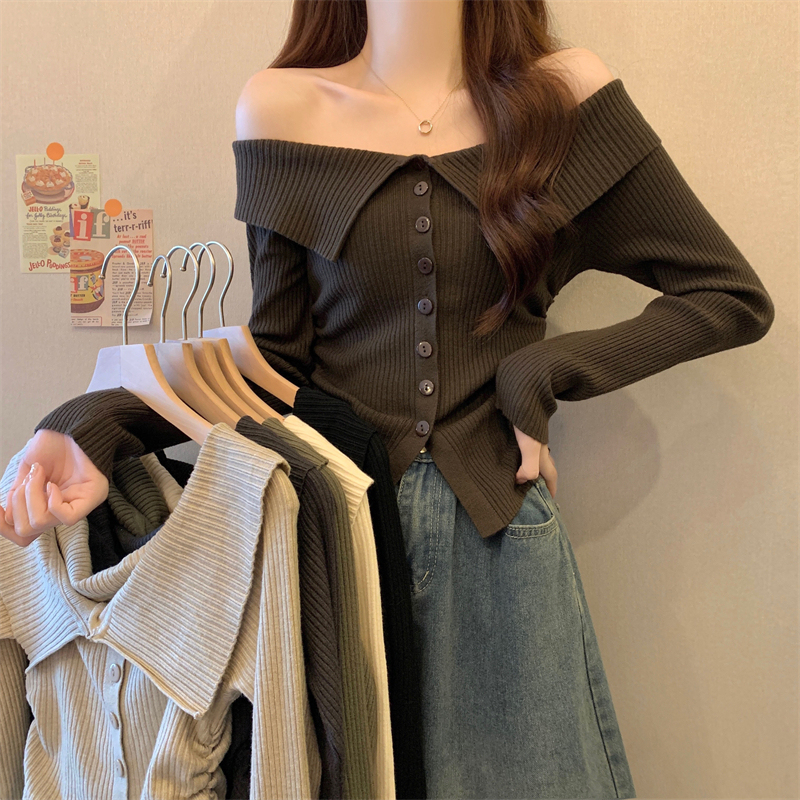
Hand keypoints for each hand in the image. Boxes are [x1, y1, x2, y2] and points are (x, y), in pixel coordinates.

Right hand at [0, 430, 108, 547]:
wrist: (70, 424)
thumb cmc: (52, 445)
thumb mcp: (26, 472)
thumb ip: (17, 495)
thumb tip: (8, 517)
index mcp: (46, 506)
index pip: (23, 535)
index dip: (4, 525)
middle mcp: (64, 510)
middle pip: (27, 531)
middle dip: (18, 502)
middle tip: (29, 477)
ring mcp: (80, 505)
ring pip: (41, 522)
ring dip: (31, 494)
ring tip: (40, 473)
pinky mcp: (94, 497)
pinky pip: (66, 517)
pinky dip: (52, 501)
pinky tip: (52, 484)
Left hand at [513, 424, 557, 498]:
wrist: (520, 397)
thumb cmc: (526, 424)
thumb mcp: (529, 447)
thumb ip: (528, 466)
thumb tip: (520, 480)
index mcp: (542, 454)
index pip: (551, 475)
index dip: (551, 488)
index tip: (550, 501)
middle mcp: (538, 448)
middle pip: (544, 467)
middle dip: (542, 480)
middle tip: (535, 491)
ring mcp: (529, 440)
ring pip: (532, 459)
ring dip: (529, 469)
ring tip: (520, 478)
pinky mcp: (519, 432)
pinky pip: (522, 451)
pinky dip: (519, 459)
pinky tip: (509, 460)